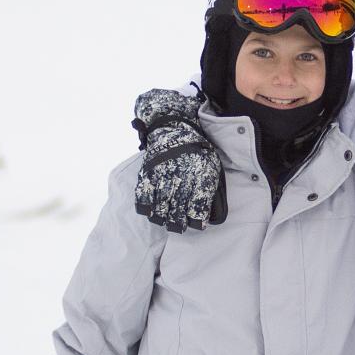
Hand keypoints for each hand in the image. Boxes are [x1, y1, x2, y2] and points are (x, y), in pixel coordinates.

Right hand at [131, 88, 226, 230]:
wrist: (174, 126)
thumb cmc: (196, 149)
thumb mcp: (210, 165)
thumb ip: (209, 186)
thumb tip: (207, 208)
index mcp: (199, 175)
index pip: (198, 205)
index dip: (197, 219)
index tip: (198, 225)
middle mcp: (181, 177)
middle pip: (178, 208)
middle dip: (178, 223)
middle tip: (177, 228)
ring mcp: (163, 174)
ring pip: (160, 204)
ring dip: (161, 217)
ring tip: (163, 221)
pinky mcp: (149, 171)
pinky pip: (144, 193)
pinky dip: (145, 205)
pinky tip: (148, 211)